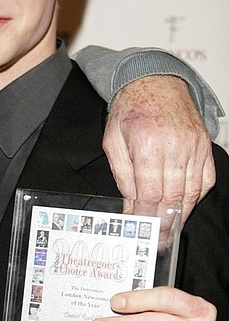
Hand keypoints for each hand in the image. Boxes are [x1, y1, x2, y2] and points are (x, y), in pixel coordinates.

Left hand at [102, 76, 214, 222]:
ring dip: (182, 214)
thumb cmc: (130, 109)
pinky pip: (206, 178)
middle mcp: (175, 145)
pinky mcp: (204, 144)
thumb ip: (122, 175)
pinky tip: (185, 207)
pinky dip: (197, 196)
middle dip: (165, 221)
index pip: (150, 192)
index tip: (142, 228)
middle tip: (159, 238)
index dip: (147, 215)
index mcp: (148, 143)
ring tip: (171, 229)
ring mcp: (193, 145)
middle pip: (173, 196)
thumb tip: (130, 206)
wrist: (154, 81)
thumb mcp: (113, 141)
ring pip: (192, 190)